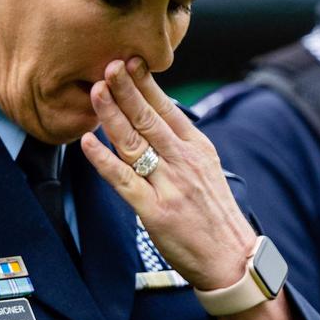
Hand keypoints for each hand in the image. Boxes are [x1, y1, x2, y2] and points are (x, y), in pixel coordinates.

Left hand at [80, 58, 256, 291]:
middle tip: (109, 64)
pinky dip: (104, 160)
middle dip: (127, 89)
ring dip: (112, 114)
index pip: (168, 108)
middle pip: (149, 118)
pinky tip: (87, 142)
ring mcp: (169, 185)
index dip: (146, 84)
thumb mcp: (207, 169)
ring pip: (134, 142)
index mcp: (197, 148)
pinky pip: (123, 180)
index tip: (130, 60)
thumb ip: (181, 143)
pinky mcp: (155, 210)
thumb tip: (154, 114)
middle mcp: (184, 161)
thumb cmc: (213, 214)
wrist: (231, 259)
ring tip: (95, 91)